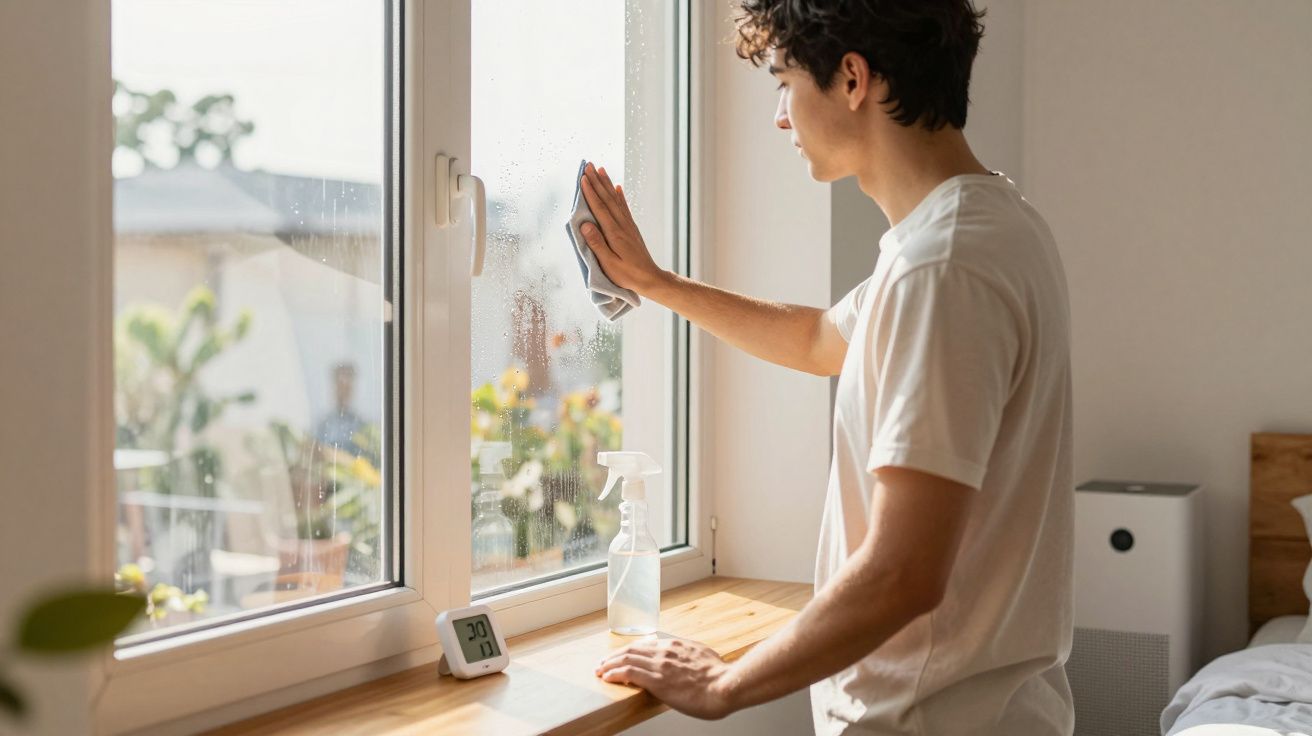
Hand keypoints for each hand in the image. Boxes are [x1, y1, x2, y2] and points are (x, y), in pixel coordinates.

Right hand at [578, 161, 668, 296]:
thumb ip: (596, 244)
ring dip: (607, 184)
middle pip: (607, 199)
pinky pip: (624, 207)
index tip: (583, 178)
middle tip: (588, 165)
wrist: (650, 279)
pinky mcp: (631, 229)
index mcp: (614, 233)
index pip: (599, 208)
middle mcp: (622, 225)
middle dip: (597, 181)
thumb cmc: (627, 275)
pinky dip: (620, 195)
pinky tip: (617, 187)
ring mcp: (628, 226)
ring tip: (600, 169)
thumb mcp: (609, 264)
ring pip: (616, 200)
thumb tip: (585, 224)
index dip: (590, 192)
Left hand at [595, 637, 737, 719]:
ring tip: (600, 669)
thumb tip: (689, 661)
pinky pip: (628, 672)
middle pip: (632, 649)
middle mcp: (665, 651)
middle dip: (614, 655)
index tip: (622, 656)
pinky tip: (607, 677)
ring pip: (626, 658)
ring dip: (609, 664)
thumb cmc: (719, 678)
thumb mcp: (705, 658)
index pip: (646, 645)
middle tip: (603, 662)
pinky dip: (614, 673)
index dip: (631, 650)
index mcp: (677, 646)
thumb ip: (691, 656)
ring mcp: (660, 665)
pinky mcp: (656, 680)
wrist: (724, 687)